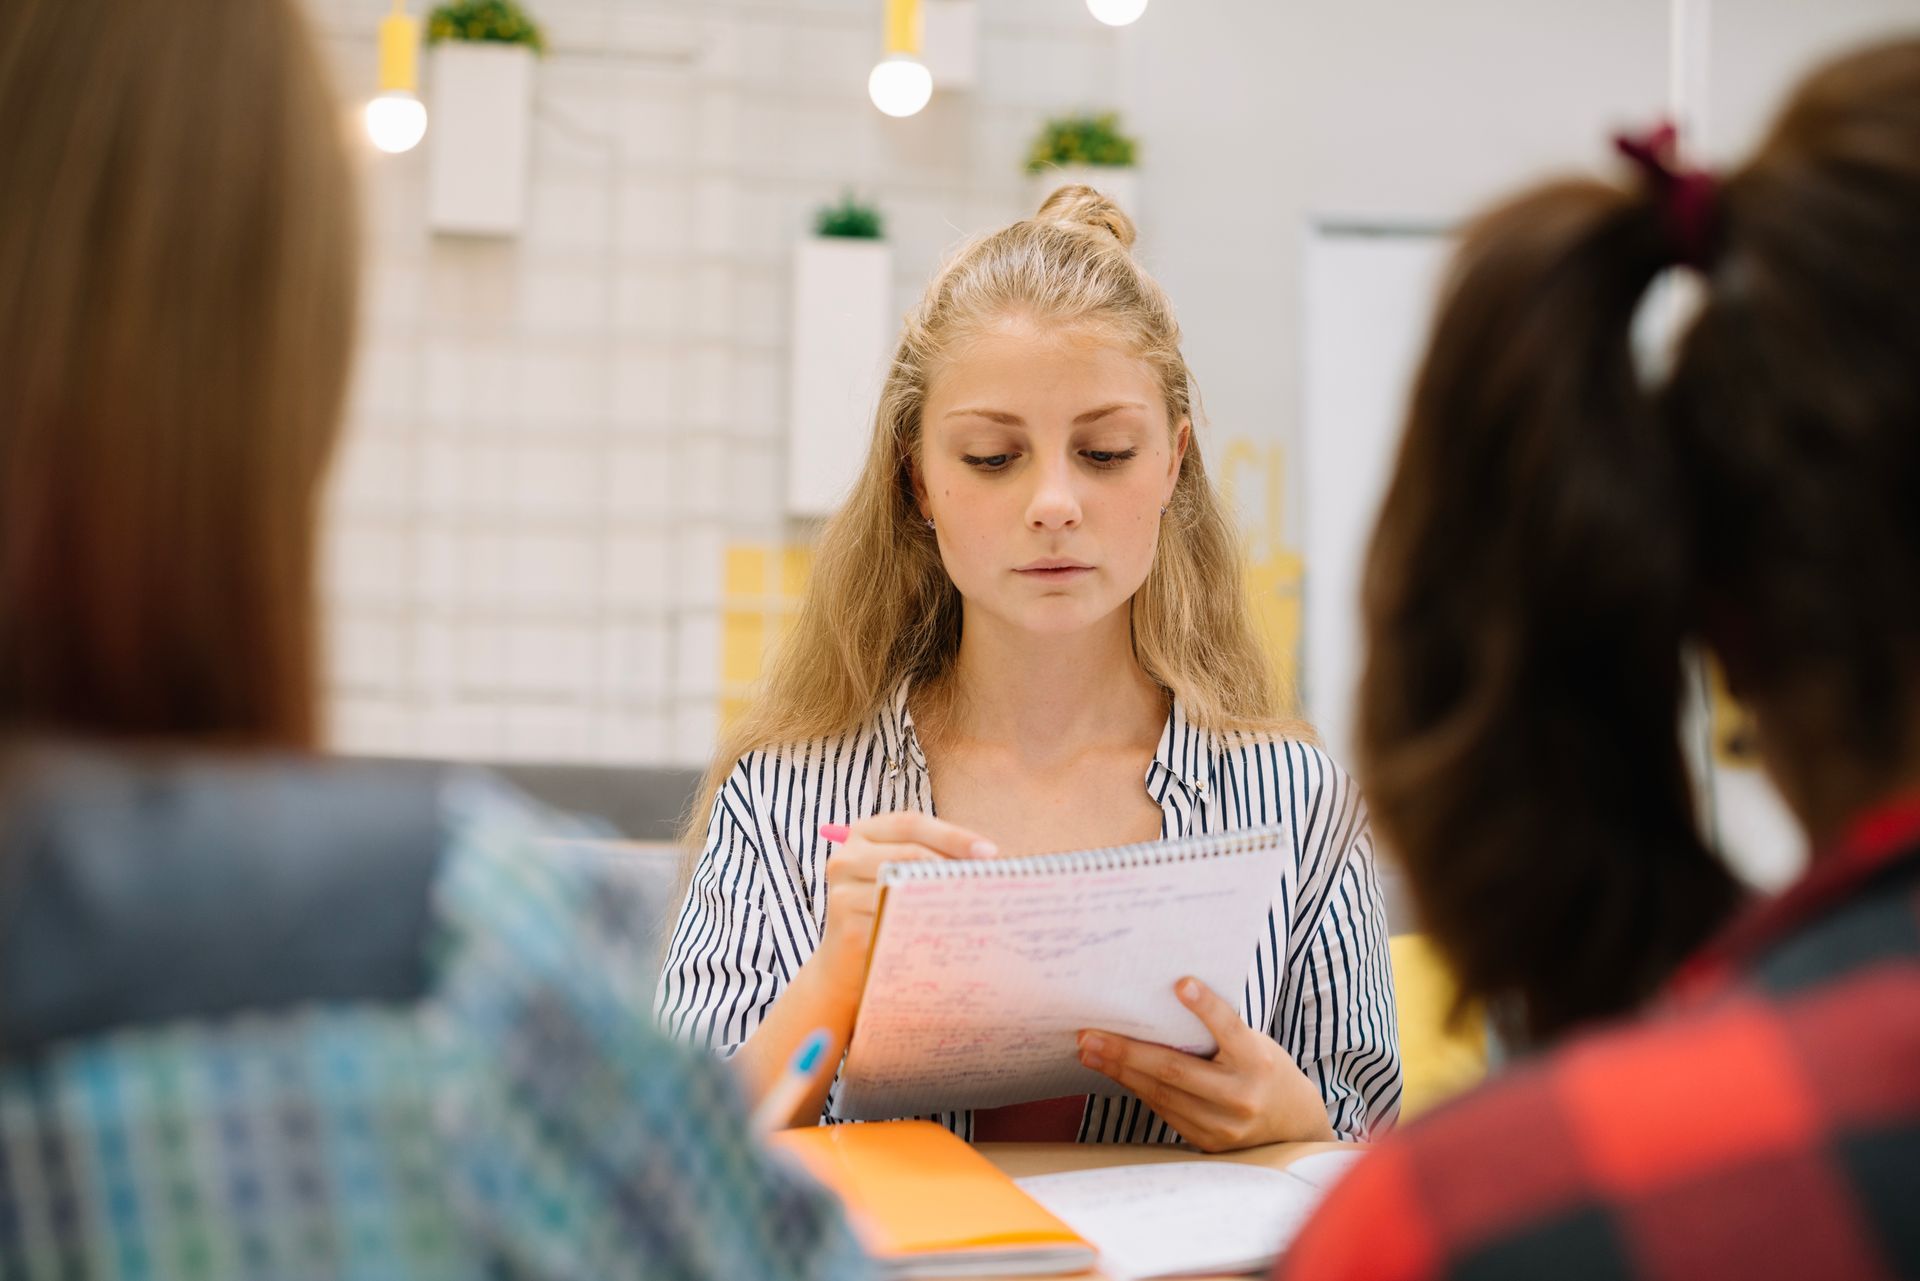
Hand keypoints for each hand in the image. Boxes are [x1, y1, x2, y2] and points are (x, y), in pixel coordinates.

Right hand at [813, 811, 995, 996]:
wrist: (845, 962)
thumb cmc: (885, 911)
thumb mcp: (902, 875)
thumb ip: (931, 858)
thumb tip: (985, 858)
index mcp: (863, 834)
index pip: (910, 823)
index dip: (952, 834)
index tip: (988, 851)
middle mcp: (846, 857)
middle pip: (908, 849)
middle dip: (952, 861)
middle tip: (987, 875)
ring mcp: (841, 891)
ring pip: (902, 883)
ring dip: (942, 890)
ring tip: (973, 898)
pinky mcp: (845, 924)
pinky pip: (893, 917)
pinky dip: (924, 920)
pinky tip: (947, 926)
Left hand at [1077, 977, 1336, 1152]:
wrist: (1292, 1124)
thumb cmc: (1263, 1068)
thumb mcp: (1254, 1044)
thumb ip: (1219, 1032)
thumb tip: (1163, 1001)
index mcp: (1257, 1060)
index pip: (1230, 1028)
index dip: (1207, 1007)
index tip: (1182, 983)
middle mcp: (1241, 1095)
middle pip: (1176, 1070)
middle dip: (1127, 1051)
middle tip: (1090, 1035)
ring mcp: (1224, 1125)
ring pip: (1162, 1094)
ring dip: (1120, 1072)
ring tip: (1091, 1053)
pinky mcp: (1209, 1142)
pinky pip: (1164, 1111)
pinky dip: (1136, 1089)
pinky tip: (1114, 1072)